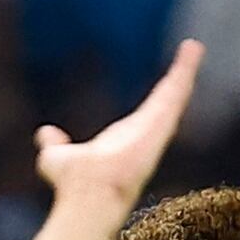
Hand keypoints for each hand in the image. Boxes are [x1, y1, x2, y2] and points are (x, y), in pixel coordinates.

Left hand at [36, 42, 199, 218]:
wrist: (88, 193)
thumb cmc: (74, 184)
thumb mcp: (56, 157)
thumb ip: (54, 145)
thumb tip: (45, 134)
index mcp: (126, 139)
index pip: (148, 113)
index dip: (158, 98)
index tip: (167, 84)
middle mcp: (145, 134)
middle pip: (166, 100)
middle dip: (178, 77)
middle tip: (190, 54)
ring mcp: (156, 129)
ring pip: (174, 94)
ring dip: (186, 69)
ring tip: (194, 46)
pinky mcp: (162, 123)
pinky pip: (176, 92)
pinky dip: (185, 71)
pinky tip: (192, 50)